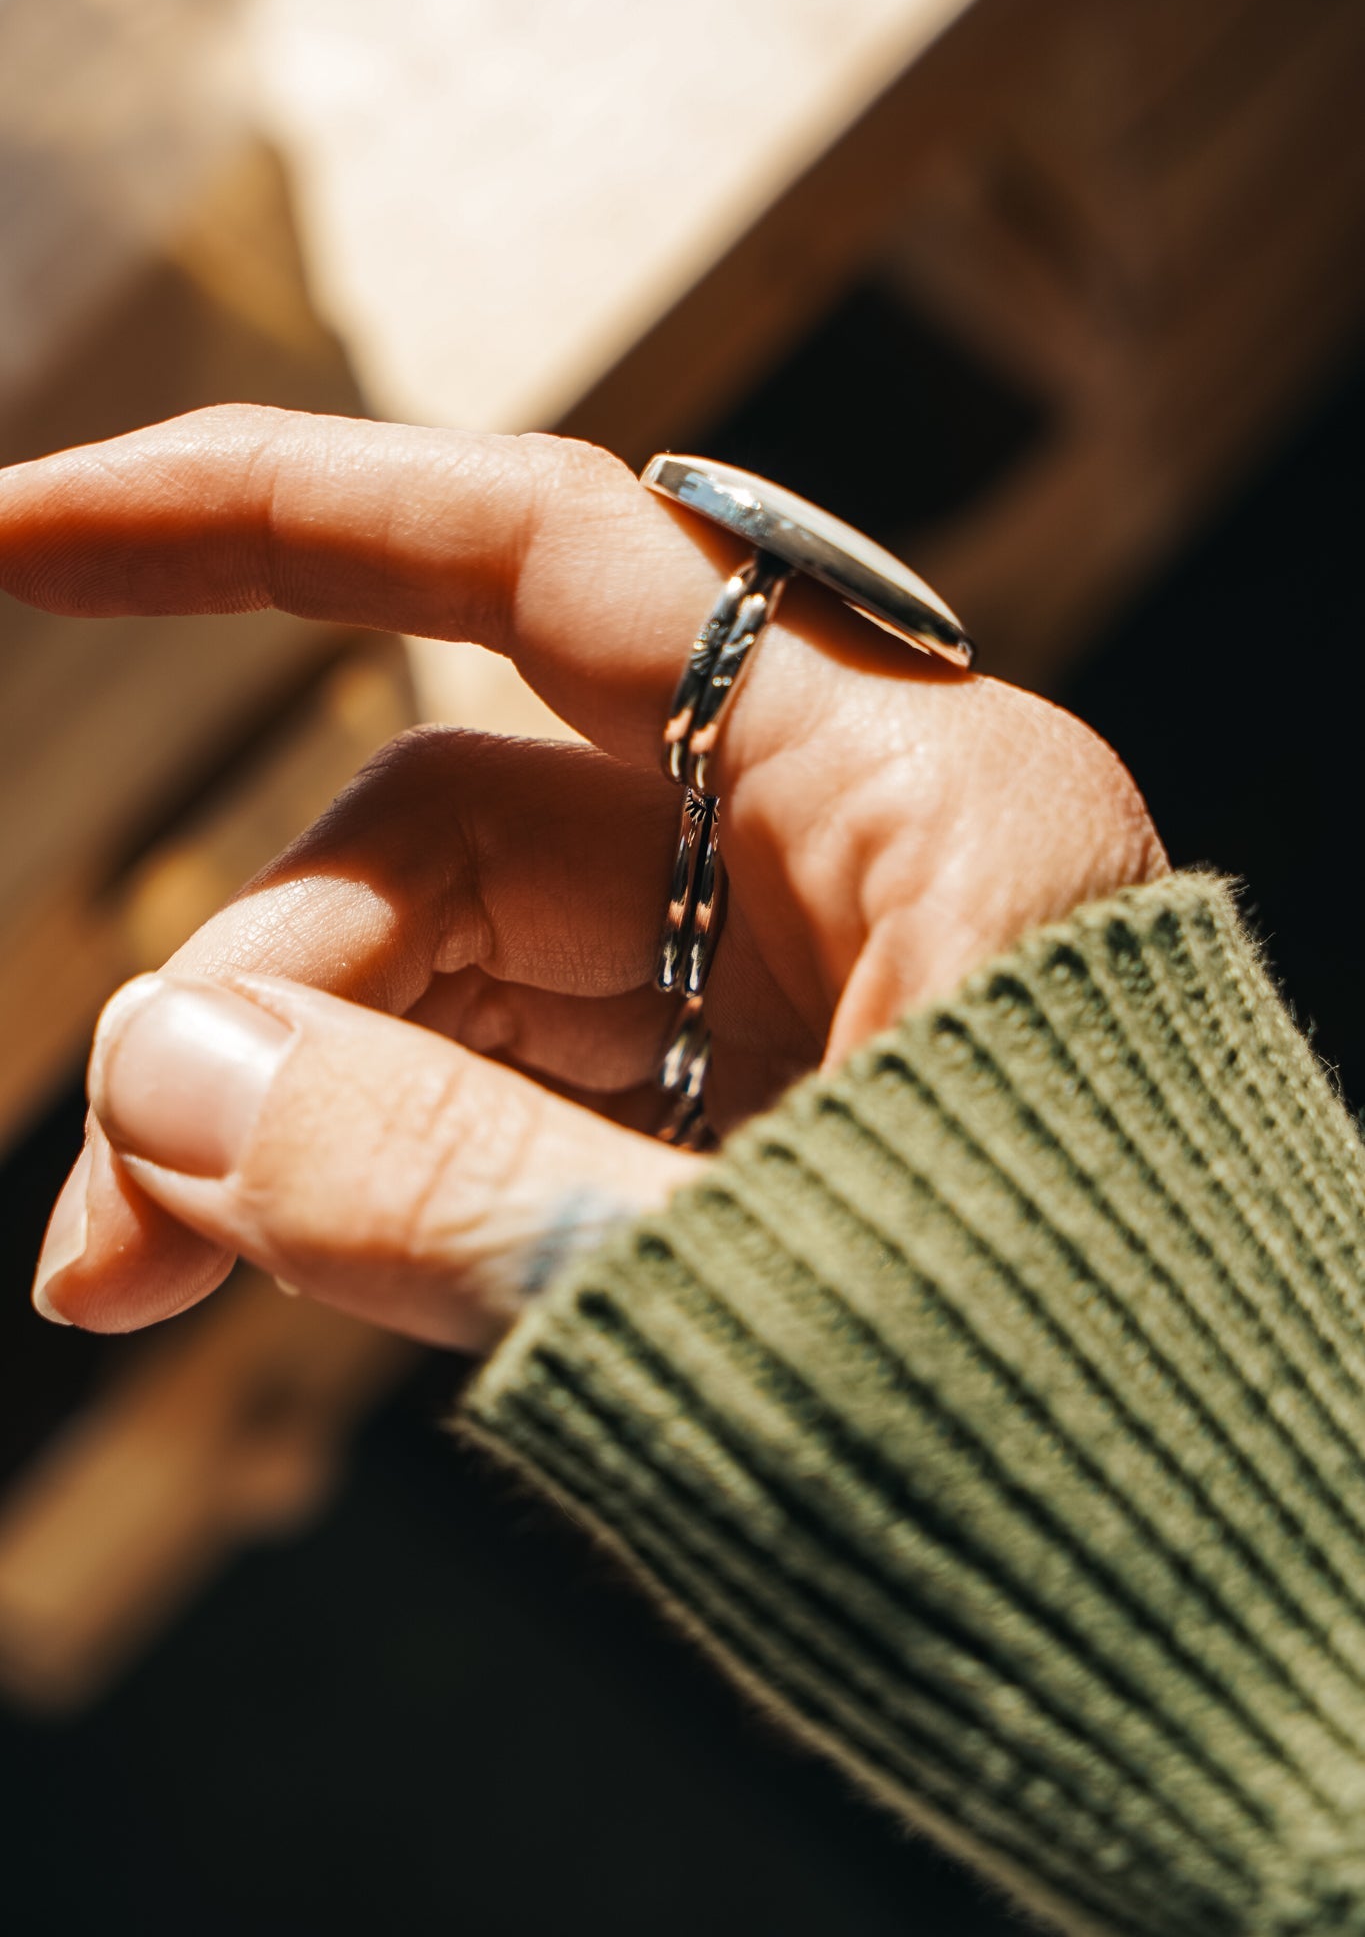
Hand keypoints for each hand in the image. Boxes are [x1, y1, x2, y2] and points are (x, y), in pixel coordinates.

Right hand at [3, 407, 1165, 1347]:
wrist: (1255, 1630)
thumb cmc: (1100, 1450)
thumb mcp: (741, 1292)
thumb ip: (431, 1175)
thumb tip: (154, 1072)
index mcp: (917, 800)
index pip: (546, 562)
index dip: (267, 517)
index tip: (23, 532)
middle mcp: (846, 862)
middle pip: (456, 828)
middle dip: (251, 992)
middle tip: (108, 1226)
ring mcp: (791, 997)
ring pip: (459, 974)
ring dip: (282, 1102)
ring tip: (135, 1275)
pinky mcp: (747, 1127)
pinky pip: (508, 1087)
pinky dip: (376, 1166)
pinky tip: (277, 1266)